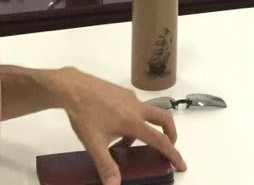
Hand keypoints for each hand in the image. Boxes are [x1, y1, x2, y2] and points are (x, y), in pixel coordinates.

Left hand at [55, 70, 186, 183]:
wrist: (72, 87)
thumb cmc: (84, 114)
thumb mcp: (94, 144)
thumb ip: (106, 166)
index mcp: (133, 122)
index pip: (160, 140)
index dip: (173, 154)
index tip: (181, 164)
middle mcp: (136, 107)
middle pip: (164, 119)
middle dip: (170, 134)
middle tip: (167, 147)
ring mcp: (130, 98)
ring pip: (148, 113)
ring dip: (147, 127)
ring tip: (128, 143)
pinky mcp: (122, 92)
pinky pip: (136, 107)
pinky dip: (135, 119)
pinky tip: (115, 128)